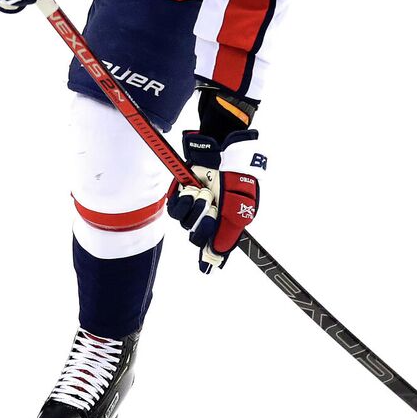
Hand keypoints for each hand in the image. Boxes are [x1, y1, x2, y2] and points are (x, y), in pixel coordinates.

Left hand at [167, 129, 265, 271]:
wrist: (223, 150)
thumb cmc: (237, 177)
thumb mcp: (241, 208)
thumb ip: (228, 234)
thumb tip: (216, 256)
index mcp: (225, 222)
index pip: (214, 248)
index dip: (209, 259)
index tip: (206, 267)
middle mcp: (209, 216)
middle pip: (197, 238)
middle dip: (204, 225)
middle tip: (212, 209)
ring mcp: (194, 205)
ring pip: (185, 223)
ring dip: (195, 209)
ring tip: (205, 193)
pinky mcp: (181, 194)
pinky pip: (175, 209)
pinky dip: (184, 200)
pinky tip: (193, 189)